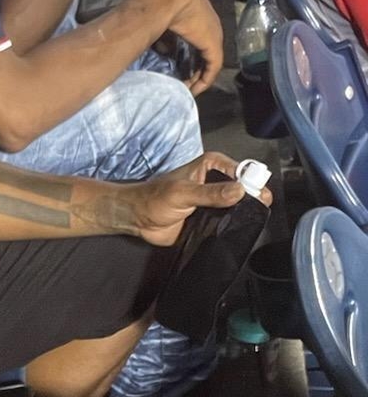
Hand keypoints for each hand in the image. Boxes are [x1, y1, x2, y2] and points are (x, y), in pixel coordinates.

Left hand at [122, 151, 270, 247]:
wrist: (138, 219)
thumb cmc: (154, 198)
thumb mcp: (183, 193)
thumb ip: (210, 193)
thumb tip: (239, 191)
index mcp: (212, 165)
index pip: (243, 170)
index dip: (253, 182)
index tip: (257, 196)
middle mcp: (217, 181)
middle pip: (245, 188)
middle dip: (252, 200)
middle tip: (255, 212)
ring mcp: (216, 200)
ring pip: (239, 206)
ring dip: (243, 214)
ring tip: (246, 222)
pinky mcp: (212, 217)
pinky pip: (229, 221)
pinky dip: (233, 226)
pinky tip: (236, 231)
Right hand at [145, 0, 224, 93]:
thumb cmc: (160, 5)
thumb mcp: (161, 19)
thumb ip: (165, 33)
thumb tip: (162, 49)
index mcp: (197, 12)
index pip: (197, 35)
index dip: (188, 51)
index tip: (177, 63)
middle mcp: (209, 22)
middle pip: (204, 48)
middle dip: (195, 64)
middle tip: (185, 80)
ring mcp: (213, 33)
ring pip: (209, 58)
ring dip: (199, 73)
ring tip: (190, 87)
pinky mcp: (213, 45)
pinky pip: (212, 66)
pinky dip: (205, 79)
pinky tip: (196, 88)